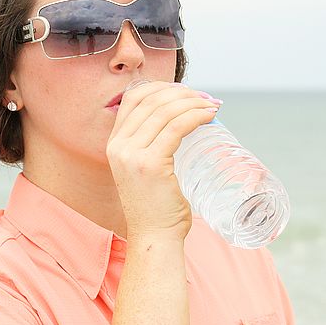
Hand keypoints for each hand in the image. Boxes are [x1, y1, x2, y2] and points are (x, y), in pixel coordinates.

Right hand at [106, 81, 220, 240]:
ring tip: (211, 106)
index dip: (161, 87)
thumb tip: (178, 120)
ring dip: (193, 102)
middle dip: (183, 93)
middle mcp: (118, 146)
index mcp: (113, 144)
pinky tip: (210, 116)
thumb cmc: (156, 207)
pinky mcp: (151, 164)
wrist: (154, 236)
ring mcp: (132, 155)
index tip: (185, 92)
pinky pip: (177, 127)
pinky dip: (197, 116)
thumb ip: (150, 146)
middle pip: (151, 100)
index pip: (133, 98)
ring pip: (166, 111)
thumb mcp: (144, 169)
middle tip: (205, 98)